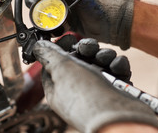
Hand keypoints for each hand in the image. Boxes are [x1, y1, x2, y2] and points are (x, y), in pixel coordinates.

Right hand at [27, 0, 133, 49]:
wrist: (115, 23)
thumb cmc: (102, 0)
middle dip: (37, 1)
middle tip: (44, 8)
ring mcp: (62, 2)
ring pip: (39, 7)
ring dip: (42, 14)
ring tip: (54, 18)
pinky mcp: (63, 17)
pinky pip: (48, 20)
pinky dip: (49, 25)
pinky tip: (59, 26)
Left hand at [33, 40, 157, 132]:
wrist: (119, 119)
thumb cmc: (87, 99)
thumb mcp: (61, 70)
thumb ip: (49, 54)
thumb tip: (38, 46)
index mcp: (58, 87)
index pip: (54, 63)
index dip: (61, 48)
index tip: (69, 38)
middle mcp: (76, 89)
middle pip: (79, 59)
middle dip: (87, 49)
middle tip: (89, 50)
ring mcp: (97, 90)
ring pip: (99, 62)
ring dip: (104, 55)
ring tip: (106, 60)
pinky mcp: (115, 90)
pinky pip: (116, 70)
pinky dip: (117, 65)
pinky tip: (117, 67)